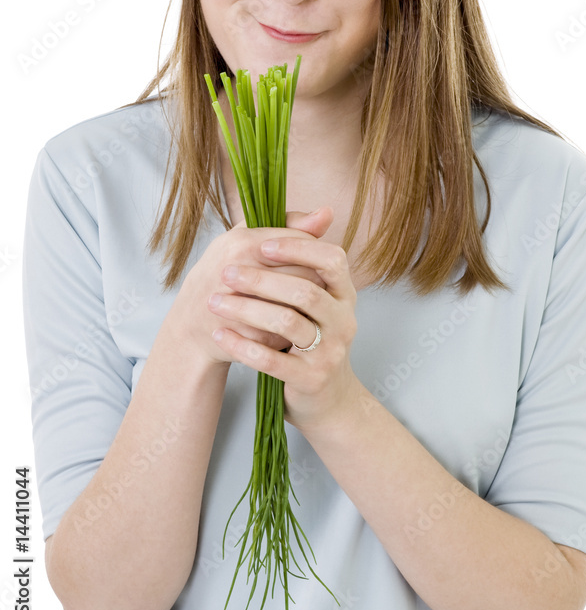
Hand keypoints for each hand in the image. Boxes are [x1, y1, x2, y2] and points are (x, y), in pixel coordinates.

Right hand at [165, 207, 334, 366]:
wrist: (192, 320)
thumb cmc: (224, 271)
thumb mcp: (248, 239)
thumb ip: (289, 224)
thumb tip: (328, 212)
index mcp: (242, 244)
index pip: (300, 243)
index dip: (312, 253)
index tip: (309, 260)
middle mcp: (239, 272)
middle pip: (305, 274)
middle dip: (315, 281)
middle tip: (312, 285)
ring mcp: (241, 307)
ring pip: (300, 305)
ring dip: (308, 306)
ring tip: (303, 303)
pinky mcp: (249, 337)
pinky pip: (288, 332)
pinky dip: (294, 328)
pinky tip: (290, 323)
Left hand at [208, 212, 360, 433]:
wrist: (326, 398)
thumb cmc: (313, 337)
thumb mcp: (316, 297)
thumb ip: (308, 256)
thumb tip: (321, 210)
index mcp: (345, 294)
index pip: (332, 259)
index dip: (298, 248)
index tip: (263, 245)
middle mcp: (345, 320)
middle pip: (304, 290)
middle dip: (261, 279)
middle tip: (225, 272)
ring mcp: (330, 352)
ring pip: (286, 323)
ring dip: (246, 310)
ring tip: (215, 303)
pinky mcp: (311, 379)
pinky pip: (272, 360)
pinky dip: (242, 346)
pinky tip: (221, 334)